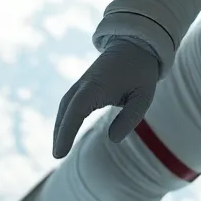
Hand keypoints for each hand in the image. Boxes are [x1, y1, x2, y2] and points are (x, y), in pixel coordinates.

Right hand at [53, 39, 159, 158]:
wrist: (135, 45)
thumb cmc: (140, 72)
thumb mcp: (143, 96)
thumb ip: (130, 118)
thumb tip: (113, 139)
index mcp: (97, 85)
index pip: (77, 110)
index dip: (66, 131)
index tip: (60, 152)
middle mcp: (85, 84)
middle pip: (66, 109)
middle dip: (60, 132)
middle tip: (57, 155)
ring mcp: (82, 83)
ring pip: (65, 106)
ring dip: (60, 127)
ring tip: (59, 150)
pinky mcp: (84, 85)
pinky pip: (70, 103)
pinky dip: (65, 118)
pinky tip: (65, 133)